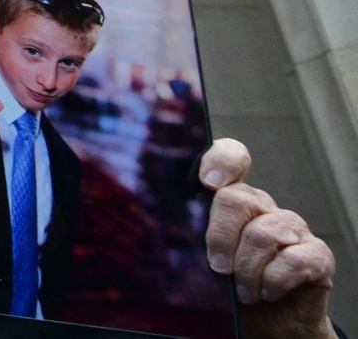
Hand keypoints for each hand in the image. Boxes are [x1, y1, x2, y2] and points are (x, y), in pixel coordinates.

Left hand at [202, 140, 336, 338]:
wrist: (270, 324)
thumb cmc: (229, 289)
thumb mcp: (202, 261)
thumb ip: (188, 239)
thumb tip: (162, 229)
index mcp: (233, 201)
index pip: (232, 156)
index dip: (221, 159)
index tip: (207, 182)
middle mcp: (264, 207)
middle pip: (236, 199)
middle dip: (220, 239)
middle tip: (218, 269)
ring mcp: (293, 228)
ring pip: (261, 234)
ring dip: (246, 271)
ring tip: (243, 292)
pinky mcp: (317, 255)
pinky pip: (292, 260)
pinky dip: (272, 282)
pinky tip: (267, 293)